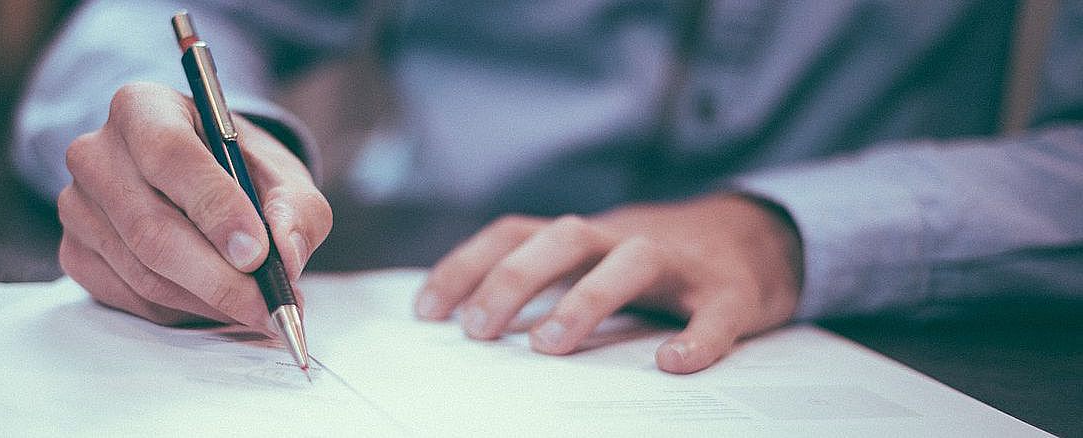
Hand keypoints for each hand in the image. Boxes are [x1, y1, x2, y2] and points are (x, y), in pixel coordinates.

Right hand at [57, 82, 330, 328]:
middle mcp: (96, 153)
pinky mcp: (75, 253)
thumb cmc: (240, 170)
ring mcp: (77, 206)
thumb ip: (296, 209)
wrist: (200, 181)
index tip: (257, 253)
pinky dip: (183, 311)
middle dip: (219, 277)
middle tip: (269, 305)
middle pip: (151, 228)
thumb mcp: (282, 175)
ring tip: (257, 308)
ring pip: (144, 272)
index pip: (170, 155)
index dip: (215, 208)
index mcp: (143, 108)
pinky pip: (131, 298)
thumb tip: (286, 255)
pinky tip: (217, 303)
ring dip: (208, 300)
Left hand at [415, 194, 801, 372]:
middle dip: (514, 279)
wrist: (758, 237)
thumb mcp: (593, 260)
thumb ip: (544, 280)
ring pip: (632, 261)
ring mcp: (681, 262)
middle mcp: (625, 238)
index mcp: (585, 236)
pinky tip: (674, 364)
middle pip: (563, 237)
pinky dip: (698, 337)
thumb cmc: (656, 262)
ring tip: (549, 346)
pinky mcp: (732, 291)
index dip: (466, 266)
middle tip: (478, 331)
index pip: (514, 233)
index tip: (427, 312)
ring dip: (586, 298)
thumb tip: (470, 324)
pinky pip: (715, 312)